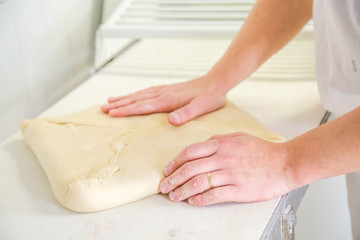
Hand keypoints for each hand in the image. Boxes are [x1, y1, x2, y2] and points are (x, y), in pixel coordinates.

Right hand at [101, 75, 227, 125]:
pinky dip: (135, 94)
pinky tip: (131, 95)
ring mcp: (164, 90)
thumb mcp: (202, 108)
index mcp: (168, 100)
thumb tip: (171, 120)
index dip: (126, 110)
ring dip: (123, 98)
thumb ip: (186, 114)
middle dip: (119, 105)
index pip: (142, 106)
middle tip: (102, 108)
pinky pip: (146, 91)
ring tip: (109, 101)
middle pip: (136, 99)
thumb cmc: (210, 97)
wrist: (216, 82)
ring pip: (139, 94)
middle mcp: (163, 94)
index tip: (111, 113)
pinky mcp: (167, 89)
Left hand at [159, 132, 294, 205]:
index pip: (190, 152)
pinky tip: (192, 202)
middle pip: (190, 169)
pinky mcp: (239, 190)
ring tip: (174, 196)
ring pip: (198, 183)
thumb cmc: (262, 150)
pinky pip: (214, 195)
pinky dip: (200, 200)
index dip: (175, 162)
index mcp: (221, 144)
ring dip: (182, 191)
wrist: (285, 162)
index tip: (167, 170)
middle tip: (164, 187)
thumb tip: (202, 145)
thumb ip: (218, 139)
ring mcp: (230, 174)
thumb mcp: (238, 136)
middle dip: (173, 179)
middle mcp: (223, 158)